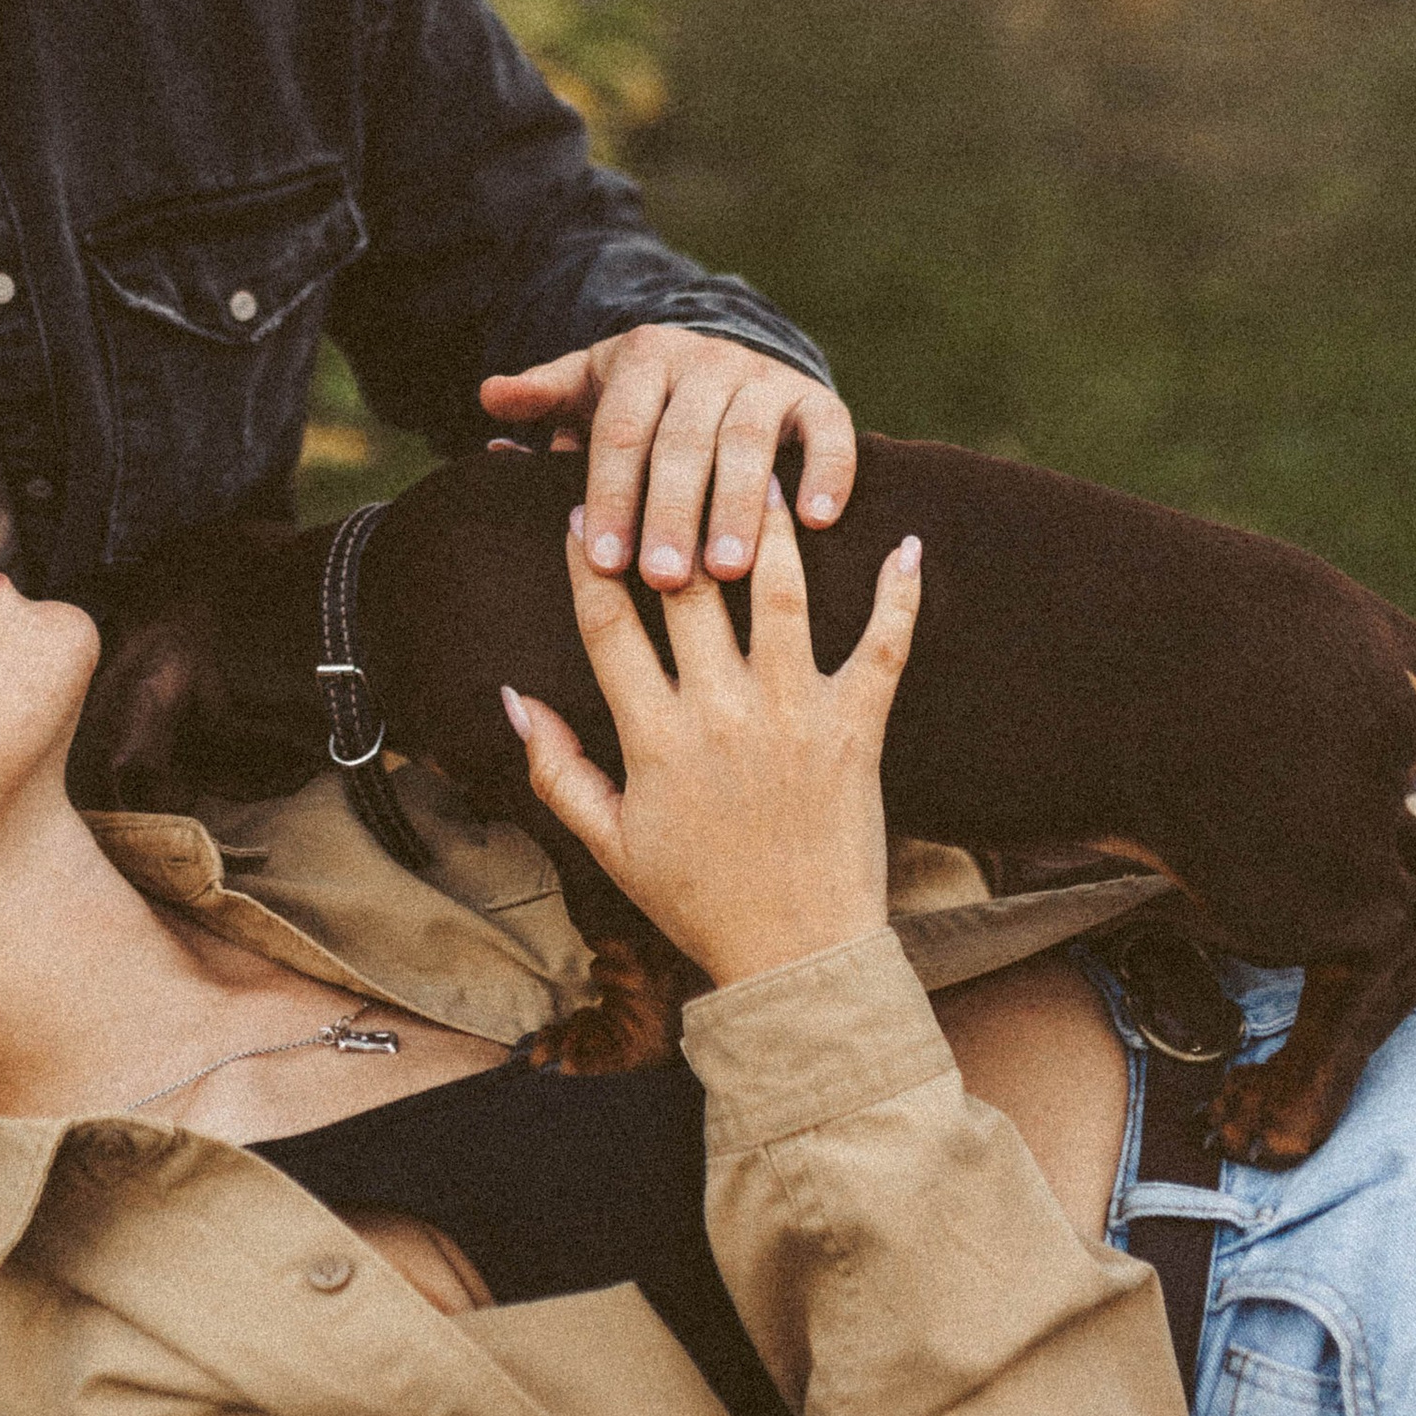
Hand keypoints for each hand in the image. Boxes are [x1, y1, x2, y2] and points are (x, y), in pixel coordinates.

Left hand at [479, 323, 855, 590]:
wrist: (726, 362)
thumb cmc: (642, 400)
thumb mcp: (590, 388)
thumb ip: (543, 398)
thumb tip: (490, 396)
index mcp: (643, 357)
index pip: (621, 430)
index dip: (612, 494)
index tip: (604, 561)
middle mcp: (706, 360)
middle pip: (683, 439)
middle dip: (672, 511)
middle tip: (665, 580)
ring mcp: (764, 377)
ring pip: (749, 439)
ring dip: (738, 505)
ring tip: (729, 570)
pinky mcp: (817, 398)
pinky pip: (829, 431)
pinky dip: (827, 472)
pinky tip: (816, 522)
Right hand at [503, 481, 917, 987]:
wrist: (797, 958)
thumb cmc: (696, 900)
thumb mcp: (607, 841)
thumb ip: (554, 766)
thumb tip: (508, 696)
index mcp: (654, 736)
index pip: (608, 624)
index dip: (588, 561)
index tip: (579, 511)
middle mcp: (720, 713)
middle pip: (690, 588)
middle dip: (676, 515)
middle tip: (673, 457)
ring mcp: (793, 716)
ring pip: (779, 595)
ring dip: (772, 526)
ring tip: (767, 467)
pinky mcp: (855, 730)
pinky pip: (882, 649)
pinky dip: (899, 595)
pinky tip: (907, 541)